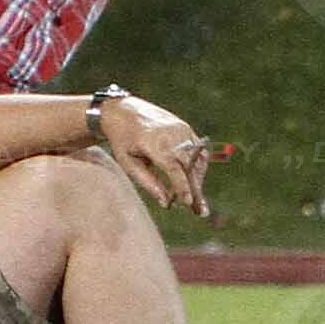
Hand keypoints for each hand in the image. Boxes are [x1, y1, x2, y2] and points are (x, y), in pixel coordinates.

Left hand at [91, 90, 220, 214]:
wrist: (124, 111)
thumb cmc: (123, 140)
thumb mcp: (128, 163)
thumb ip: (148, 182)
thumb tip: (166, 202)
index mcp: (154, 143)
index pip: (174, 168)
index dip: (183, 186)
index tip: (189, 203)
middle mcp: (172, 134)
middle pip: (190, 166)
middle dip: (196, 190)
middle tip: (201, 213)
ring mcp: (181, 129)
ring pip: (198, 159)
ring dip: (198, 180)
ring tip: (195, 200)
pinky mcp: (186, 128)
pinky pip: (198, 151)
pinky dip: (197, 167)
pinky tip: (193, 182)